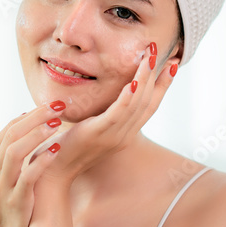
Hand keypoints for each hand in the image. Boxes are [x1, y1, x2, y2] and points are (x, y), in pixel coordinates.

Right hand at [0, 101, 67, 226]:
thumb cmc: (13, 194)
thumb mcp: (7, 169)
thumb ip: (14, 145)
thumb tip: (28, 115)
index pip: (8, 128)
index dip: (30, 114)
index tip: (51, 104)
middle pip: (11, 135)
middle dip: (36, 118)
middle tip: (58, 107)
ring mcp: (1, 185)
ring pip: (15, 152)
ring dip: (37, 135)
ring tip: (57, 124)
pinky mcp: (15, 200)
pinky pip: (27, 176)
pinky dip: (41, 161)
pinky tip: (56, 150)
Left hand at [39, 42, 177, 186]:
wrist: (53, 172)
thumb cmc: (67, 148)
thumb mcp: (90, 129)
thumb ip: (102, 115)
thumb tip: (106, 95)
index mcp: (124, 134)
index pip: (150, 107)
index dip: (163, 86)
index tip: (172, 65)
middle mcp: (124, 136)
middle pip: (148, 104)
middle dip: (159, 78)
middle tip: (167, 54)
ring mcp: (113, 136)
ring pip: (136, 105)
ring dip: (145, 79)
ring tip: (151, 57)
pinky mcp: (98, 134)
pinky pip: (118, 113)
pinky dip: (128, 97)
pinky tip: (134, 81)